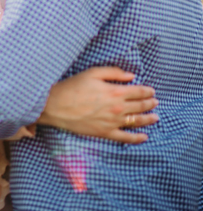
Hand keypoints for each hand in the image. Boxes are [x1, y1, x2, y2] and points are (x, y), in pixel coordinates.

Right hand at [38, 66, 157, 143]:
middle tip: (155, 102)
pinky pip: (126, 138)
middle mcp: (118, 108)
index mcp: (115, 92)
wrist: (55, 106)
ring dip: (148, 119)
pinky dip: (137, 138)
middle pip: (140, 106)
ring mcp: (113, 122)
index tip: (152, 91)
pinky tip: (144, 137)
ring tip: (155, 117)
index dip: (147, 91)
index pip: (138, 91)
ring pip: (137, 122)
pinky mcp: (105, 133)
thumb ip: (113, 72)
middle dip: (150, 104)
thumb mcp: (91, 73)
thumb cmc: (71, 87)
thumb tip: (131, 76)